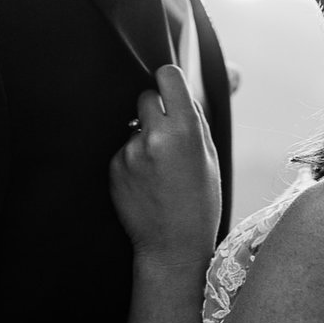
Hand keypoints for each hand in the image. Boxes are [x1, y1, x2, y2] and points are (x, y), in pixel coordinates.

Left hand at [108, 63, 219, 270]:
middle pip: (146, 96)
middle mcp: (153, 135)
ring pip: (135, 126)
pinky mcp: (113, 166)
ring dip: (144, 137)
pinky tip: (146, 182)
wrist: (173, 246)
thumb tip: (184, 89)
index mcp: (185, 130)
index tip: (171, 89)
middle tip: (168, 134)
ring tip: (159, 169)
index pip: (167, 76)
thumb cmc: (200, 201)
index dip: (169, 81)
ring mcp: (130, 152)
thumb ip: (196, 120)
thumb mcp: (210, 157)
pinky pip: (124, 149)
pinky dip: (133, 159)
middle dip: (156, 109)